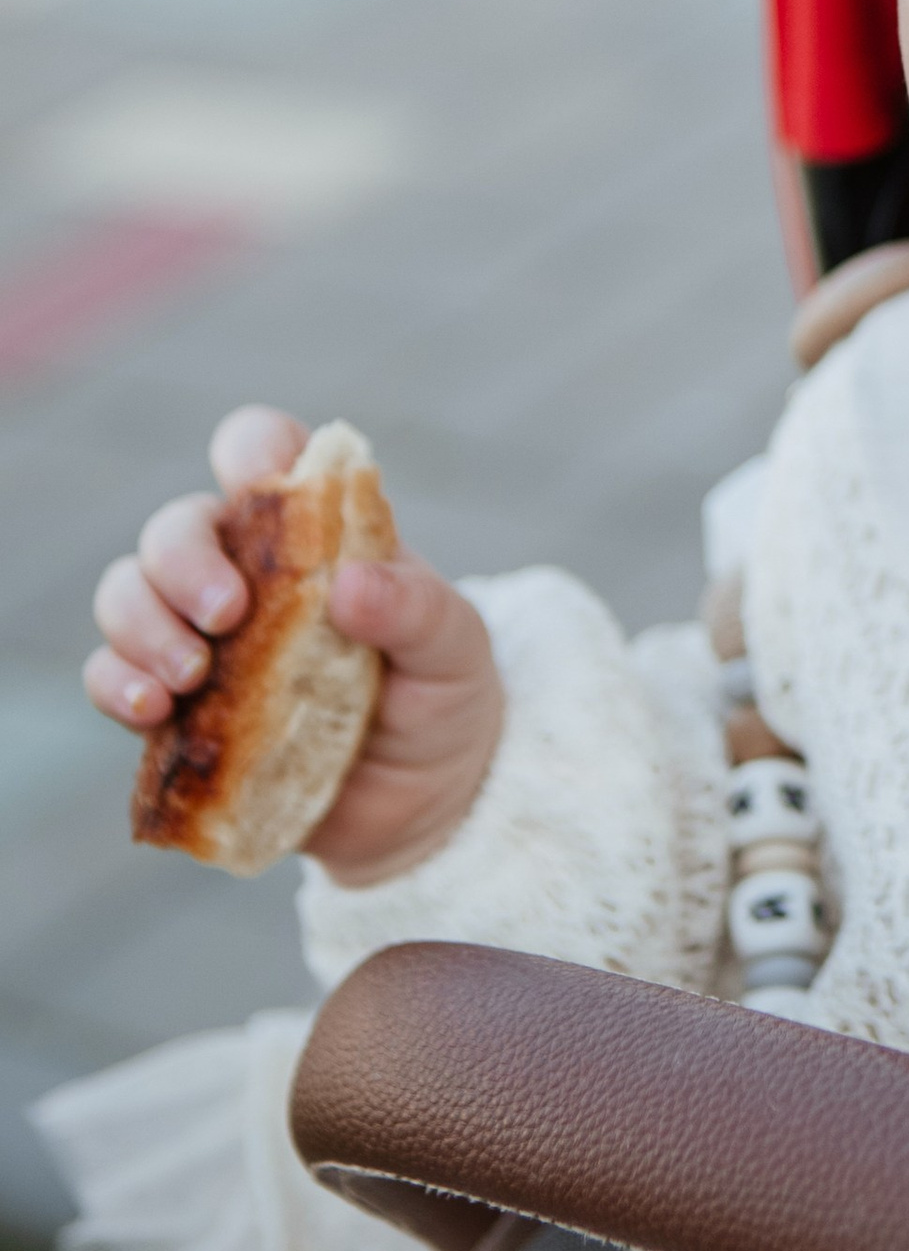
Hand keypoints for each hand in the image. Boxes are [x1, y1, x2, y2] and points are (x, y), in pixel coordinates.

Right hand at [86, 406, 502, 882]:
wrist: (427, 800)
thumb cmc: (443, 697)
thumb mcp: (455, 649)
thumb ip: (416, 610)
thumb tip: (350, 586)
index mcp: (315, 530)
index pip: (261, 450)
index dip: (249, 451)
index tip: (259, 486)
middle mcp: (246, 571)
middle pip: (177, 527)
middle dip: (182, 561)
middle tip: (226, 616)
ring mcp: (202, 639)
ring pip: (127, 593)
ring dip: (141, 624)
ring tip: (190, 676)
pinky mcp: (175, 707)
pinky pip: (110, 676)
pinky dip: (115, 684)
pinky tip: (150, 710)